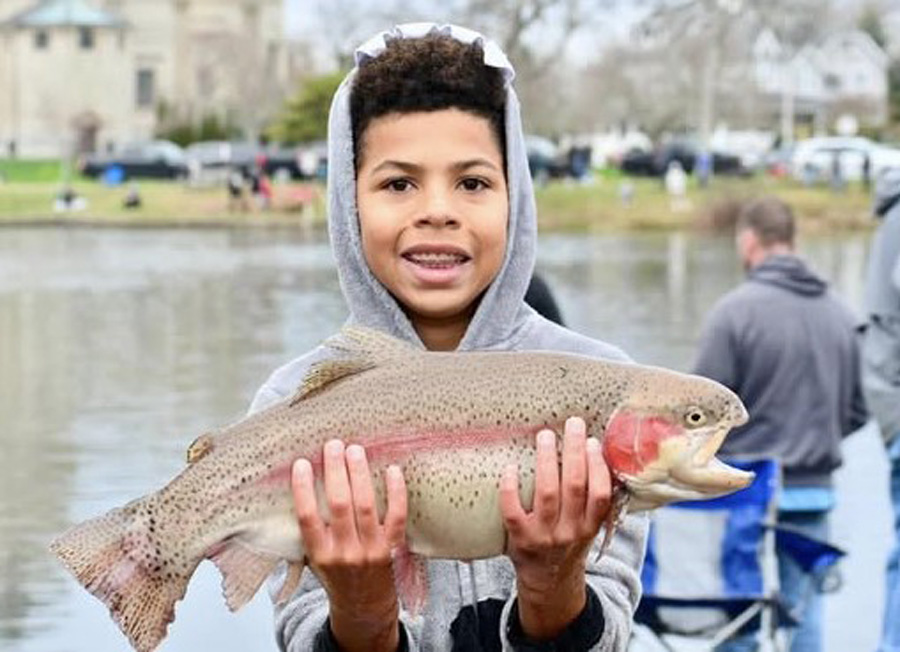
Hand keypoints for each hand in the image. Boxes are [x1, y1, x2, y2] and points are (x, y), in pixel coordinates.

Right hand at [292, 440, 406, 651]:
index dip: (303, 489)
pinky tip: (393, 469)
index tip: (301, 463)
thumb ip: (310, 530)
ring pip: (366, 506)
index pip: (307, 517)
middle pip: (339, 505)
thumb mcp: (313, 558)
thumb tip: (300, 484)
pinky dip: (397, 492)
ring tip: (355, 450)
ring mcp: (371, 549)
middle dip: (336, 471)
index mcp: (320, 555)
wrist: (364, 607)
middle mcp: (345, 553)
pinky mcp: (393, 547)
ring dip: (360, 474)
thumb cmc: (336, 576)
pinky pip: (397, 516)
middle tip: (333, 445)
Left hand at [500, 417, 611, 639]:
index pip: (600, 494)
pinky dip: (510, 488)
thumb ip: (593, 499)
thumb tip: (596, 450)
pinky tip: (511, 468)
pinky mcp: (519, 538)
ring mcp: (544, 535)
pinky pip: (512, 510)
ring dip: (547, 461)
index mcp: (591, 527)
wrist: (548, 581)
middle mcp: (570, 531)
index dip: (597, 466)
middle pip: (575, 487)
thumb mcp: (589, 526)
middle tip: (573, 424)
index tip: (592, 441)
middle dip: (574, 452)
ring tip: (545, 436)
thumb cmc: (569, 542)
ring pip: (547, 493)